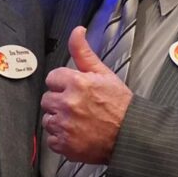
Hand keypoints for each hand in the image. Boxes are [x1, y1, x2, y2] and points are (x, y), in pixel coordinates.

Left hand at [41, 26, 133, 163]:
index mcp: (76, 83)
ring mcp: (65, 125)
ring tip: (78, 121)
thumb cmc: (120, 106)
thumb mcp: (104, 73)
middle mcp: (68, 103)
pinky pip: (51, 139)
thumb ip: (83, 52)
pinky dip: (61, 139)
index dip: (63, 84)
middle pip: (47, 99)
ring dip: (59, 120)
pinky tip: (76, 134)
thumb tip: (77, 31)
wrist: (131, 135)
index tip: (74, 90)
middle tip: (78, 106)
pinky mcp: (64, 144)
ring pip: (48, 119)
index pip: (52, 78)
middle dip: (60, 101)